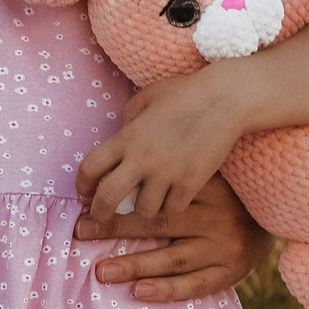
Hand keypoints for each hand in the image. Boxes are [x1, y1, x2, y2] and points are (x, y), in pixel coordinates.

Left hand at [73, 172, 271, 302]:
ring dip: (135, 265)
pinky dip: (166, 290)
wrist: (281, 213)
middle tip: (81, 232)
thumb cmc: (230, 188)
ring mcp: (225, 246)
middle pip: (159, 223)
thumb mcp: (206, 166)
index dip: (119, 197)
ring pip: (173, 258)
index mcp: (208, 186)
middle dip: (115, 228)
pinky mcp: (231, 272)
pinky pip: (195, 285)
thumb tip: (124, 136)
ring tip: (102, 271)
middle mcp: (216, 216)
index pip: (157, 192)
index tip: (86, 202)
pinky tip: (138, 292)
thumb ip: (170, 161)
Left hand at [76, 67, 251, 223]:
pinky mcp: (192, 183)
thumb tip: (120, 137)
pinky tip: (171, 199)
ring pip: (144, 210)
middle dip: (99, 212)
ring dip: (142, 208)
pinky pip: (172, 208)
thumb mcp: (146, 99)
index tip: (85, 192)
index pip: (89, 168)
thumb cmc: (185, 93)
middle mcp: (142, 159)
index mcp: (126, 138)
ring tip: (145, 202)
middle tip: (101, 215)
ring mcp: (168, 173)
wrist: (227, 99)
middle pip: (108, 198)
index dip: (81, 185)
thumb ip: (128, 120)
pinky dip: (169, 206)